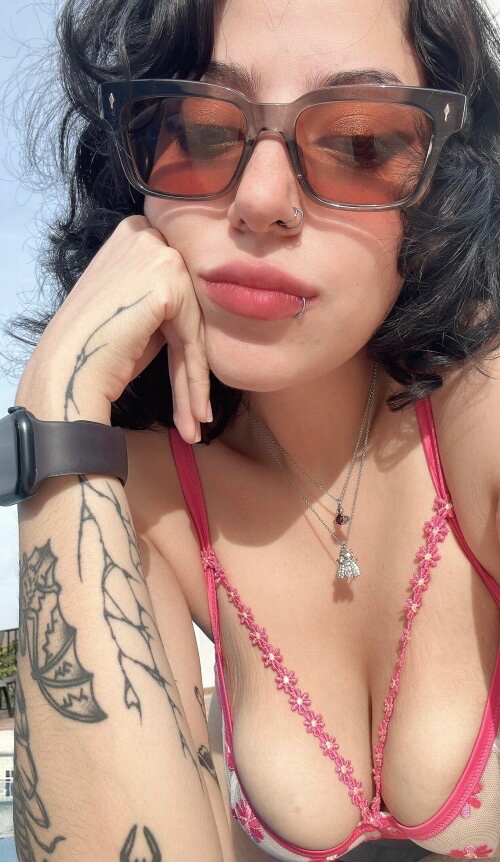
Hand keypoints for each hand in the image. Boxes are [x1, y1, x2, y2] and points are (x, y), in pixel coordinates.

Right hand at [16, 215, 209, 441]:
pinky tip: (197, 413)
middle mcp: (147, 233)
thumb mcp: (135, 303)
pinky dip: (195, 380)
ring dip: (194, 381)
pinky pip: (193, 339)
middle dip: (190, 364)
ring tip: (196, 421)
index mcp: (136, 231)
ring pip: (193, 326)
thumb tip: (209, 305)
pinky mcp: (168, 282)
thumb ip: (167, 293)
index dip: (183, 338)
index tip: (188, 382)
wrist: (68, 366)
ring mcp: (158, 254)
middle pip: (186, 308)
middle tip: (197, 412)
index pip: (176, 287)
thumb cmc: (95, 343)